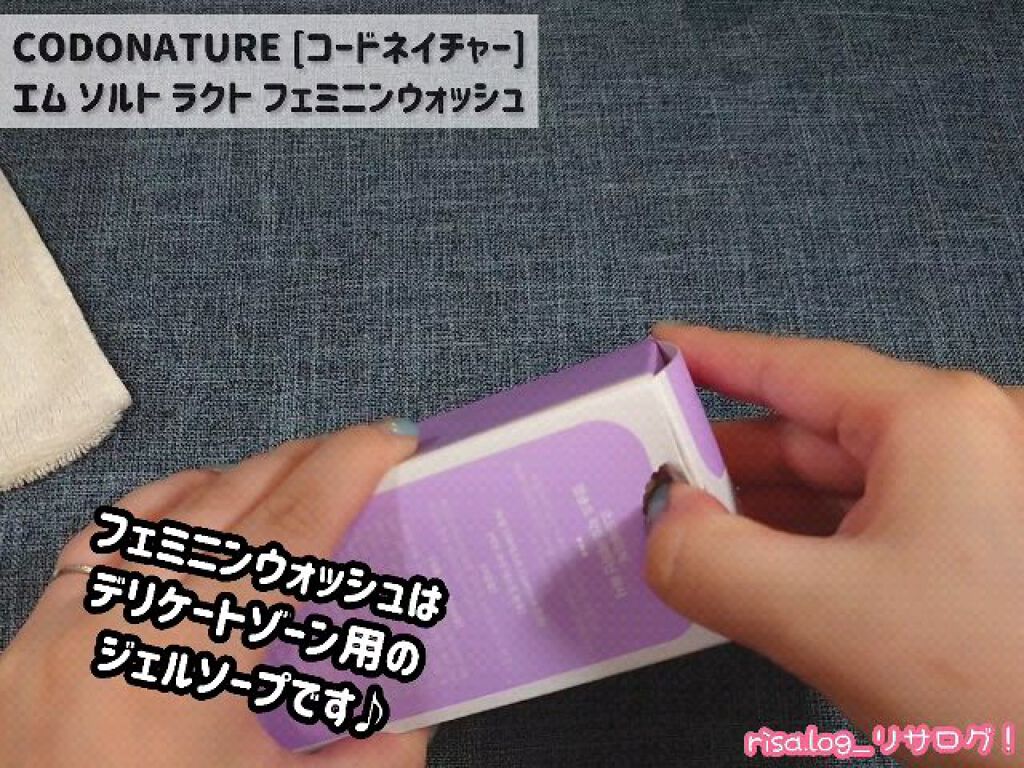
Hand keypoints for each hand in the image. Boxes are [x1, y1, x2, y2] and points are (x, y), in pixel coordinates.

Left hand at [0, 423, 427, 767]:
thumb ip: (374, 760)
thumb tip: (421, 709)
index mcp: (188, 670)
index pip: (284, 533)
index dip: (345, 472)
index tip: (391, 439)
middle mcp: (116, 628)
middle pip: (230, 505)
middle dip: (306, 462)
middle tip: (363, 452)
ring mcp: (61, 629)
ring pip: (165, 513)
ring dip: (242, 482)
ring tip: (300, 474)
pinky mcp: (29, 643)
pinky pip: (103, 541)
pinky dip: (161, 509)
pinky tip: (200, 500)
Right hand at [645, 325, 1023, 765]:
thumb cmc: (999, 684)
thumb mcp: (823, 617)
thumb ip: (708, 560)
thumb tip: (660, 521)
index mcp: (936, 422)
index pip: (797, 369)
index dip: (716, 358)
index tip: (659, 349)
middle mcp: (963, 443)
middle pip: (812, 431)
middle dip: (725, 455)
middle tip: (648, 465)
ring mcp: (976, 499)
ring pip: (838, 487)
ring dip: (760, 509)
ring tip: (684, 523)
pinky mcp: (978, 553)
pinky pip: (866, 529)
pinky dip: (802, 545)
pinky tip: (752, 566)